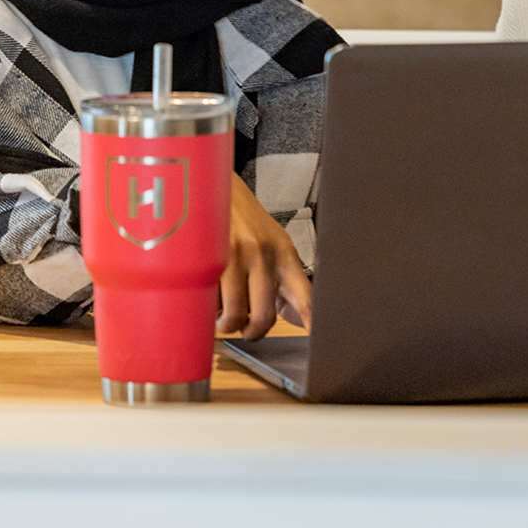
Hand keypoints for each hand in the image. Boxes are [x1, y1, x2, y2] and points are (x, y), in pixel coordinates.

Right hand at [216, 176, 311, 340]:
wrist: (212, 183)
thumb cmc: (242, 217)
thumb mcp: (272, 242)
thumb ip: (283, 280)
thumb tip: (297, 318)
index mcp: (285, 254)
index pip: (306, 297)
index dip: (311, 324)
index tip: (320, 345)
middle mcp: (264, 254)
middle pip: (265, 317)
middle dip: (253, 332)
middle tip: (246, 329)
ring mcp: (236, 255)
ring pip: (235, 315)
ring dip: (228, 325)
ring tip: (223, 315)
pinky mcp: (209, 257)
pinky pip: (211, 302)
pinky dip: (208, 310)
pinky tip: (208, 298)